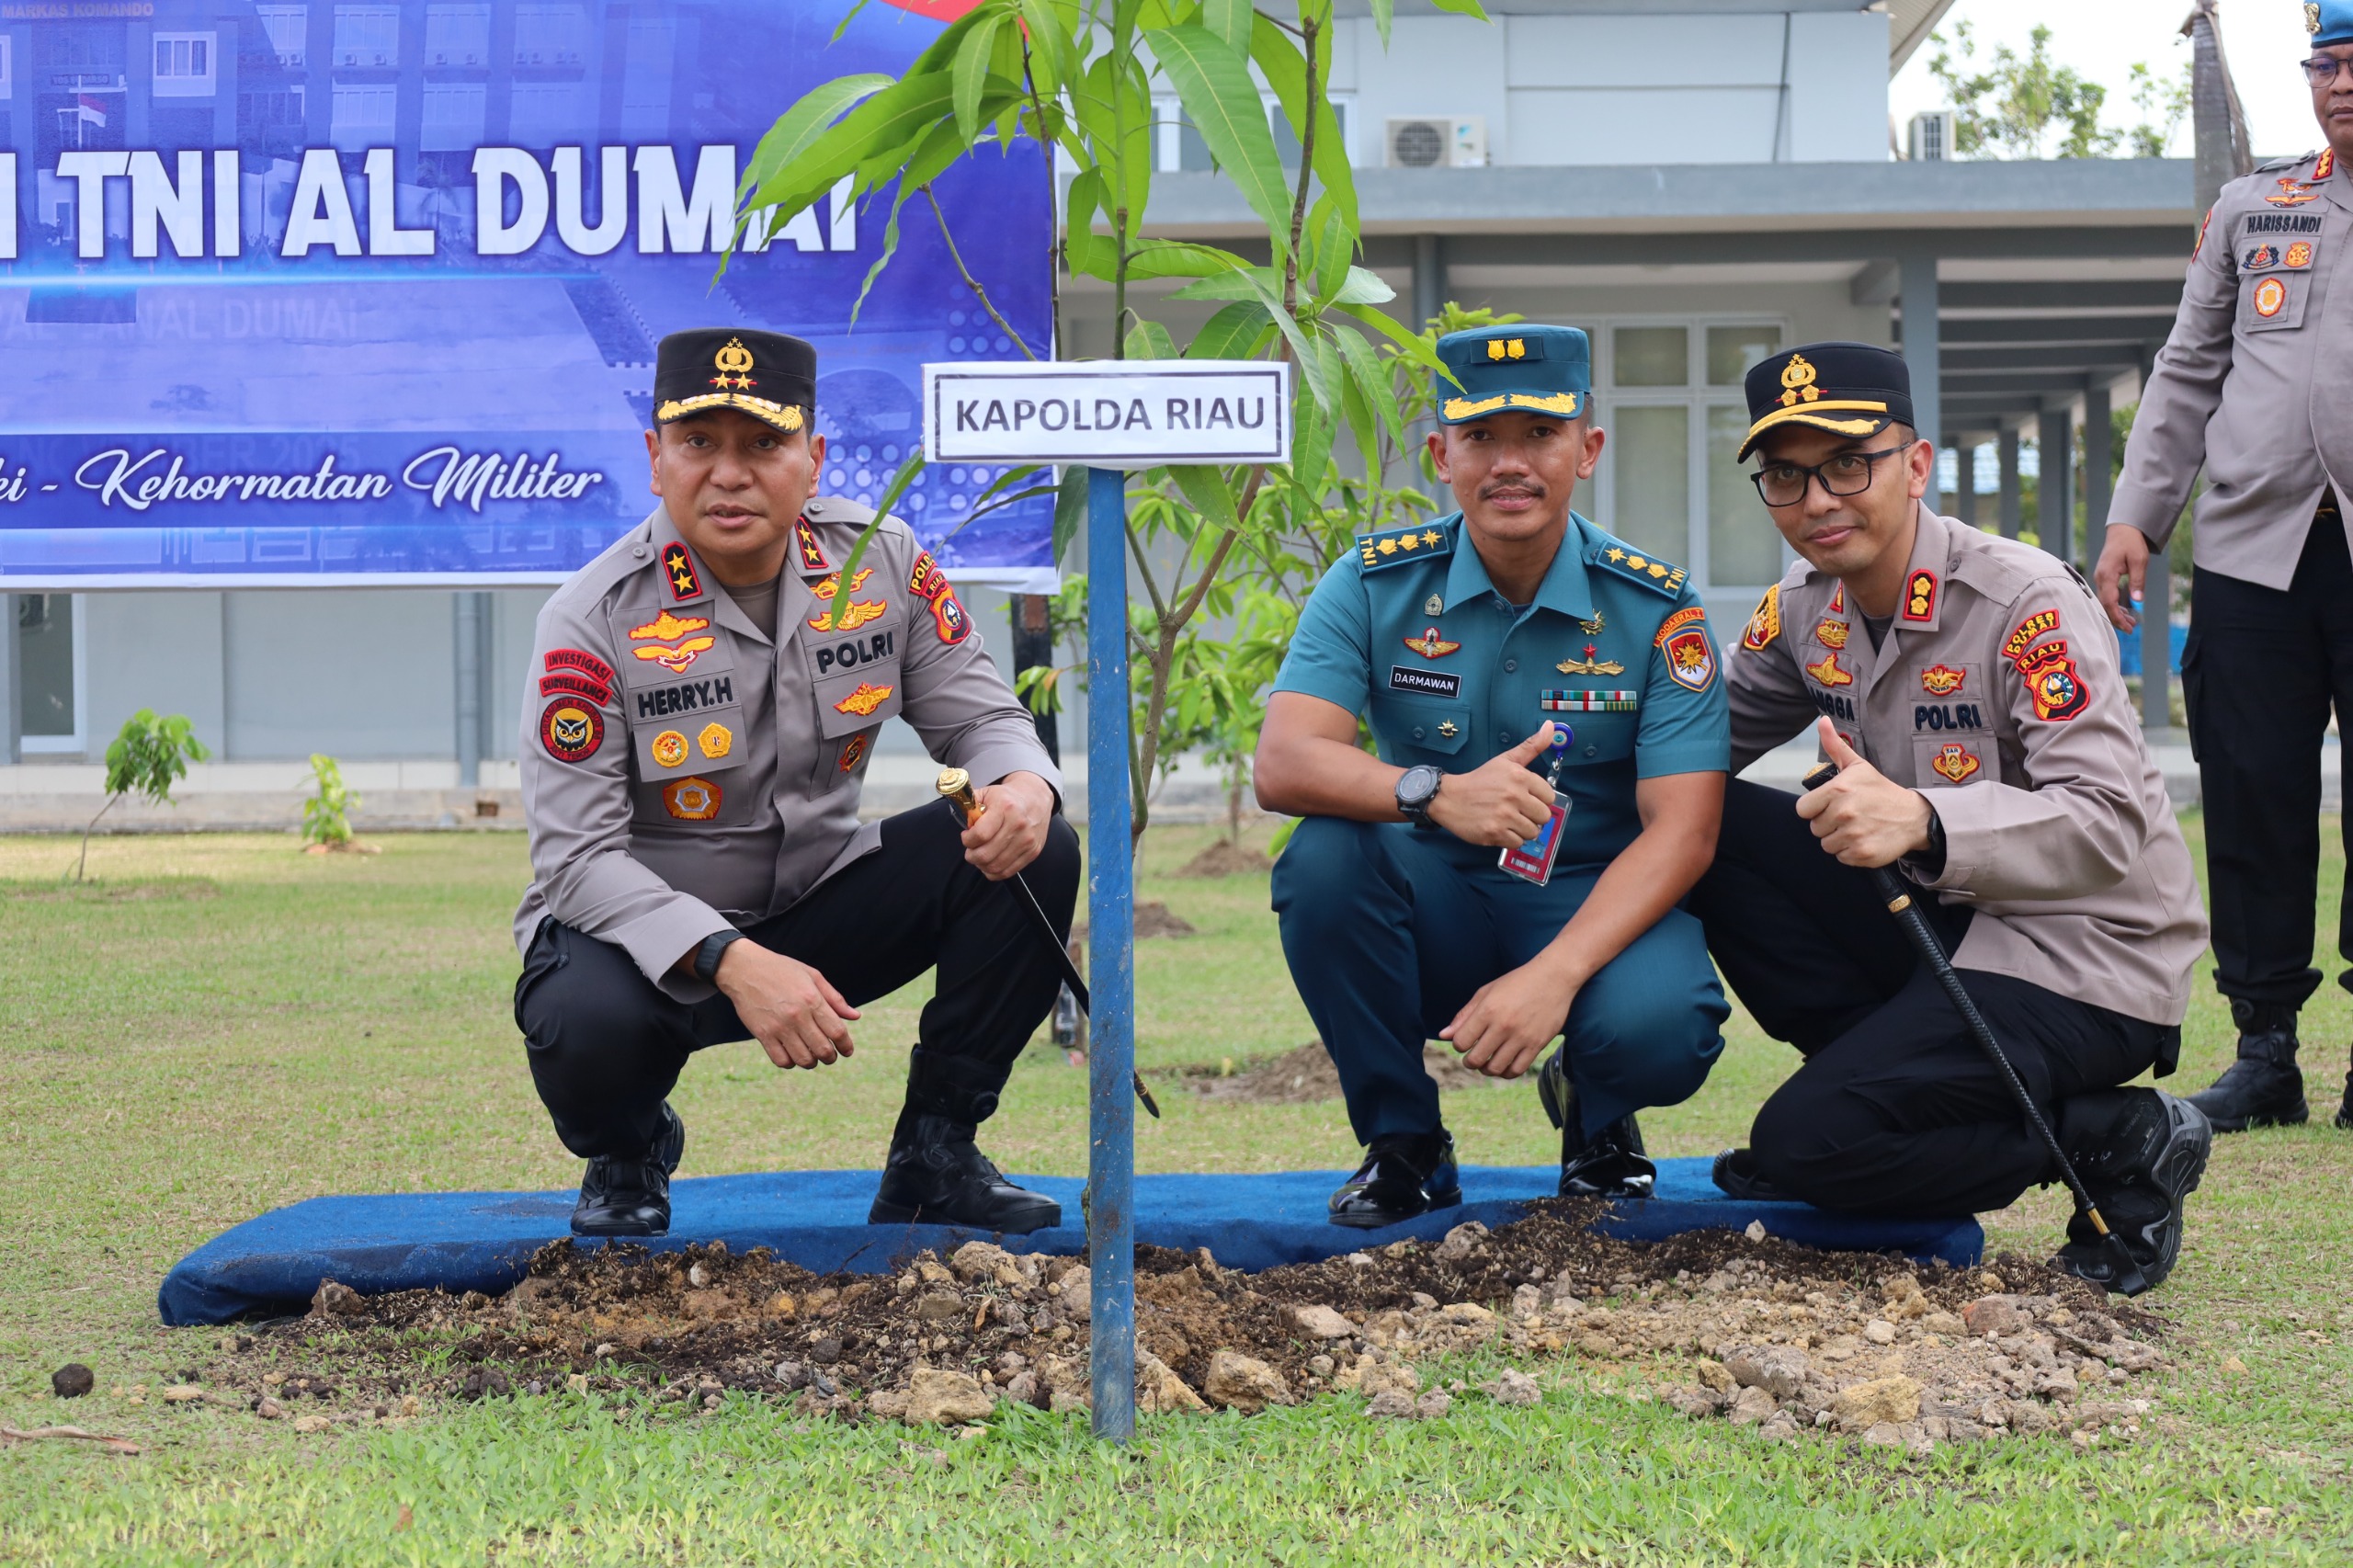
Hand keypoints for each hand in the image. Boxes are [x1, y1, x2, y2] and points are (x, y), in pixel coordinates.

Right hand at [714, 940, 860, 1069]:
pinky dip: (791, 1063)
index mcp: (812, 999)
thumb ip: (835, 998)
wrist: (744, 969)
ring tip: (812, 1056)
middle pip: (822, 1049)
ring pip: (803, 1059)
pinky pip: (781, 1060)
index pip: (837, 1032)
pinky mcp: (762, 1035)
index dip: (846, 1046)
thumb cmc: (782, 970)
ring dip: (812, 1062)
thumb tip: (856, 1016)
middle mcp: (797, 1016)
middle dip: (831, 1057)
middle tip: (830, 1056)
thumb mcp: (812, 976)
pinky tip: (793, 1055)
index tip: (847, 1051)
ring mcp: (778, 1027)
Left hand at [959, 770, 1054, 879]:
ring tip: (980, 855)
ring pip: (995, 867)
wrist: (1035, 799)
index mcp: (1005, 807)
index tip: (966, 837)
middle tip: (970, 850)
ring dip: (981, 865)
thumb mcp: (986, 793)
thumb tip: (961, 820)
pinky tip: (990, 862)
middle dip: (971, 855)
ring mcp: (1027, 840)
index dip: (967, 840)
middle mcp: (1018, 825)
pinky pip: (1007, 872)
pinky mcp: (1032, 852)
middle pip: (986, 855)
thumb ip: (968, 805)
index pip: (980, 834)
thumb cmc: (1007, 798)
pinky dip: (994, 872)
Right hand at [1425, 724, 1560, 847]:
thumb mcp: (1505, 760)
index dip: (1539, 799)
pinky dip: (1511, 839)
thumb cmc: (1480, 780)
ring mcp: (1504, 816)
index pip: (1549, 797)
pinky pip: (1518, 843)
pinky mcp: (1495, 833)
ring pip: (1533, 832)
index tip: (1525, 798)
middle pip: (1544, 816)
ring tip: (1509, 820)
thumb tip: (1551, 726)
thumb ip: (1531, 746)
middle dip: (1532, 816)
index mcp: (1520, 776)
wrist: (1449, 797)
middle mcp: (1513, 796)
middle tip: (1517, 811)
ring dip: (1523, 829)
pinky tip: (1500, 828)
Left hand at [1440, 956, 1577, 1079]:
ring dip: (1486, 1070)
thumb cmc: (1517, 982)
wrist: (1554, 977)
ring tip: (1486, 1063)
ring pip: (1495, 1068)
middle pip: (1476, 1059)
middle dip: (1469, 1062)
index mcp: (1487, 1010)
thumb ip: (1464, 1015)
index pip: (1460, 1042)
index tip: (1464, 1042)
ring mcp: (1521, 1037)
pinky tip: (1503, 1065)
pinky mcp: (1537, 1044)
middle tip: (1472, 1058)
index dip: (1458, 1045)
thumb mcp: (1486, 991)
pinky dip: (1506, 1073)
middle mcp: (1503, 1025)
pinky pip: (1517, 1069)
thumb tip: (1443, 1035)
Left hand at [1796, 719, 1933, 868]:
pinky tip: (1865, 839)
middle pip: (1815, 828)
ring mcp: (1853, 835)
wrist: (1914, 817)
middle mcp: (1844, 812)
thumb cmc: (1880, 791)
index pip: (1803, 809)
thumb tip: (1822, 721)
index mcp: (1838, 790)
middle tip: (1850, 816)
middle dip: (1828, 824)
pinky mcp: (1862, 854)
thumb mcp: (1858, 766)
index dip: (1815, 808)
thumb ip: (1835, 746)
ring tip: (1857, 827)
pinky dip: (1850, 852)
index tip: (1831, 805)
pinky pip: (1841, 857)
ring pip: (1826, 845)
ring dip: (1839, 839)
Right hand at [2093, 524, 2150, 632]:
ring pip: (2106, 601)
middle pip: (2105, 605)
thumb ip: (2137, 581)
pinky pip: (2107, 595)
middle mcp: (2100, 578)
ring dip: (2117, 613)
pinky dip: (2116, 605)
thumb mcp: (2139, 561)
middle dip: (2117, 618)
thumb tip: (2137, 601)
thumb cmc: (2131, 543)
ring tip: (2132, 622)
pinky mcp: (2104, 578)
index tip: (2128, 627)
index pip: (2109, 602)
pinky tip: (2126, 611)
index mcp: (2107, 575)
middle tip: (2132, 629)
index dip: (2117, 617)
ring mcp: (2100, 578)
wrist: (2122, 530)